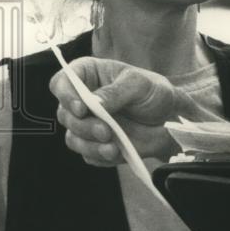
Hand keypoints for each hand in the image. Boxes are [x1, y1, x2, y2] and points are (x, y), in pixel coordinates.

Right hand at [50, 57, 181, 166]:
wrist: (169, 120)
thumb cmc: (153, 92)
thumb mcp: (138, 84)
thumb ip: (115, 92)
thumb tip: (93, 103)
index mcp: (87, 75)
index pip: (60, 82)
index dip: (65, 95)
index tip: (81, 108)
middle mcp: (82, 100)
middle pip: (64, 114)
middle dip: (83, 126)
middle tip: (105, 131)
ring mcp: (87, 124)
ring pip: (72, 137)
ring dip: (89, 144)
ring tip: (112, 146)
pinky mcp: (94, 144)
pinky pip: (87, 153)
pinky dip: (99, 155)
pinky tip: (115, 152)